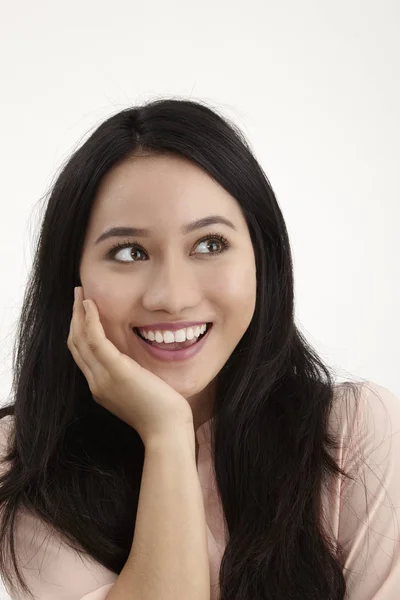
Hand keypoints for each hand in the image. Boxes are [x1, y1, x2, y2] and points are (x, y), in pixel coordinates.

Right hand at [67, 287, 193, 444]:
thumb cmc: (163, 413)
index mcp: (101, 387)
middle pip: (75, 345)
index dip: (79, 331)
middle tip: (77, 296)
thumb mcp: (142, 391)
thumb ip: (133, 376)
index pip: (82, 355)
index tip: (82, 312)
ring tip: (80, 293)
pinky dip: (88, 320)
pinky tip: (89, 304)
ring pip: (79, 339)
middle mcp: (96, 382)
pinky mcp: (115, 371)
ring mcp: (102, 377)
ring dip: (77, 314)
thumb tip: (138, 362)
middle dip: (73, 319)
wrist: (167, 430)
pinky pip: (94, 339)